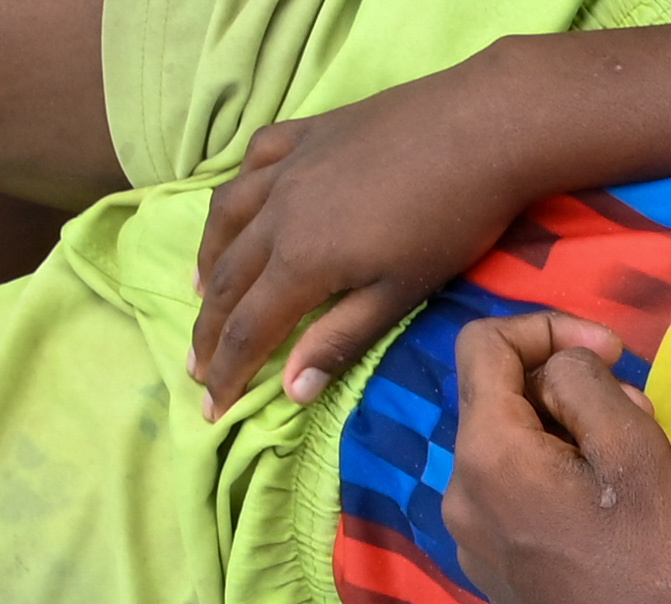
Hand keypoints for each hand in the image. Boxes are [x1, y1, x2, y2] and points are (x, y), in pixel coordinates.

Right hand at [191, 52, 550, 411]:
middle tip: (193, 364)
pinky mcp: (306, 131)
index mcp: (299, 261)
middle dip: (208, 328)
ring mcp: (286, 165)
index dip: (226, 371)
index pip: (247, 328)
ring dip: (209, 260)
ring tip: (202, 291)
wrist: (477, 130)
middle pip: (227, 278)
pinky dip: (236, 190)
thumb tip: (290, 390)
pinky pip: (252, 160)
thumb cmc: (449, 223)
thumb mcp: (399, 294)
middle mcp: (276, 212)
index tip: (210, 407)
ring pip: (227, 216)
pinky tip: (239, 205)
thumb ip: (340, 338)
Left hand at [438, 314, 670, 603]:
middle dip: (562, 389)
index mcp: (487, 456)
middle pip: (495, 400)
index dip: (548, 328)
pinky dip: (552, 483)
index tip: (614, 351)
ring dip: (562, 437)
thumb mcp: (635, 448)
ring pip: (507, 452)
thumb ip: (584, 382)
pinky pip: (511, 500)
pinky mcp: (496, 575)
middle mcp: (459, 495)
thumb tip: (559, 372)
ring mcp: (472, 542)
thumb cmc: (659, 563)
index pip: (483, 345)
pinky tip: (605, 516)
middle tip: (636, 416)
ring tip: (627, 469)